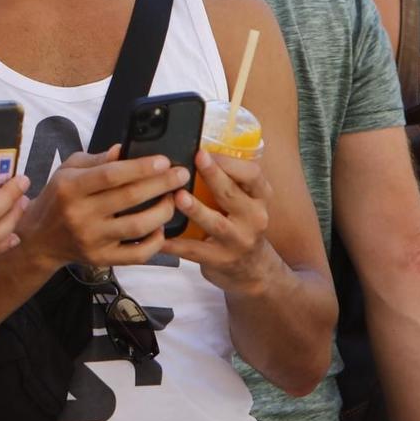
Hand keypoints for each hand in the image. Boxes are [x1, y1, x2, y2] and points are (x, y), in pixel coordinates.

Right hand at [18, 147, 190, 268]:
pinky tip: (161, 228)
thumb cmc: (58, 198)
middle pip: (130, 198)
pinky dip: (155, 242)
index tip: (164, 161)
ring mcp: (92, 239)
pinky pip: (136, 254)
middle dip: (162, 184)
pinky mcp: (101, 258)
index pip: (111, 175)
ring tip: (174, 199)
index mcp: (71, 187)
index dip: (141, 167)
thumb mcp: (67, 170)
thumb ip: (96, 159)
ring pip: (138, 226)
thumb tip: (123, 149)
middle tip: (181, 175)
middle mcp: (81, 214)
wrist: (40, 239)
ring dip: (163, 211)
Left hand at [167, 150, 273, 292]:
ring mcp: (238, 240)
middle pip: (232, 194)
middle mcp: (254, 218)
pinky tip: (159, 237)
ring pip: (216, 223)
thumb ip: (228, 181)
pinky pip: (195, 250)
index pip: (253, 175)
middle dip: (213, 175)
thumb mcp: (246, 202)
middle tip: (196, 160)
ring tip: (178, 197)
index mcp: (259, 198)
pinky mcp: (221, 260)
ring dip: (196, 209)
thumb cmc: (241, 225)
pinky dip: (175, 244)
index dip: (230, 162)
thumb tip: (196, 152)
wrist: (252, 269)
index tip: (207, 151)